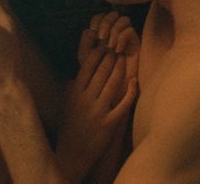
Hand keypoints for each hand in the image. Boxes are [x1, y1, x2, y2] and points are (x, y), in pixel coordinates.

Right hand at [56, 43, 136, 181]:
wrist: (73, 154)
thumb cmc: (69, 127)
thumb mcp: (66, 105)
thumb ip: (71, 88)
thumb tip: (76, 73)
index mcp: (74, 94)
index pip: (87, 67)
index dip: (97, 53)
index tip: (104, 45)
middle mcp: (85, 101)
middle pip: (101, 71)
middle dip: (111, 57)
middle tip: (117, 47)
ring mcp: (98, 112)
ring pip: (113, 83)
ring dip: (120, 68)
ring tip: (124, 59)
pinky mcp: (110, 124)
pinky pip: (123, 103)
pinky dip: (130, 90)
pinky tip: (133, 81)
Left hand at [83, 12, 139, 104]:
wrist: (112, 90)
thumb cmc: (97, 75)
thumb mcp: (86, 58)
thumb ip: (86, 42)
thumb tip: (90, 29)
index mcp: (102, 33)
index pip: (100, 16)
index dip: (97, 19)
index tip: (93, 31)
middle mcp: (115, 32)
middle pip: (112, 14)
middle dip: (105, 23)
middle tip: (101, 37)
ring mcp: (126, 37)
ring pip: (124, 20)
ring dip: (115, 30)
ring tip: (110, 46)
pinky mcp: (135, 44)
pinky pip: (131, 31)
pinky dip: (123, 38)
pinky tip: (118, 50)